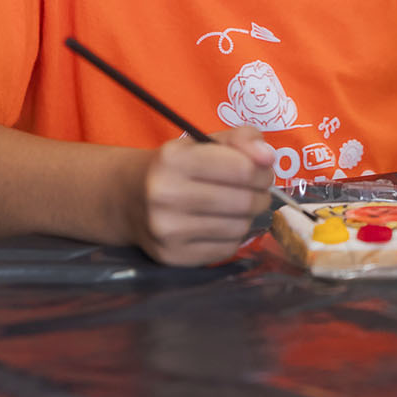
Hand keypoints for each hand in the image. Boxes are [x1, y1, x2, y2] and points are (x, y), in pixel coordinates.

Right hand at [130, 127, 274, 265]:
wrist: (128, 197)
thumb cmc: (176, 166)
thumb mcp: (204, 141)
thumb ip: (242, 139)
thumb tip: (268, 157)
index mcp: (174, 159)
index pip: (242, 169)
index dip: (262, 170)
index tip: (260, 170)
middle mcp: (166, 195)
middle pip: (244, 202)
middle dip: (260, 195)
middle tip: (255, 191)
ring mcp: (167, 230)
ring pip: (239, 228)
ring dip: (248, 217)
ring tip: (236, 207)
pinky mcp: (173, 257)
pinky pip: (227, 249)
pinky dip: (233, 236)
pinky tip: (221, 224)